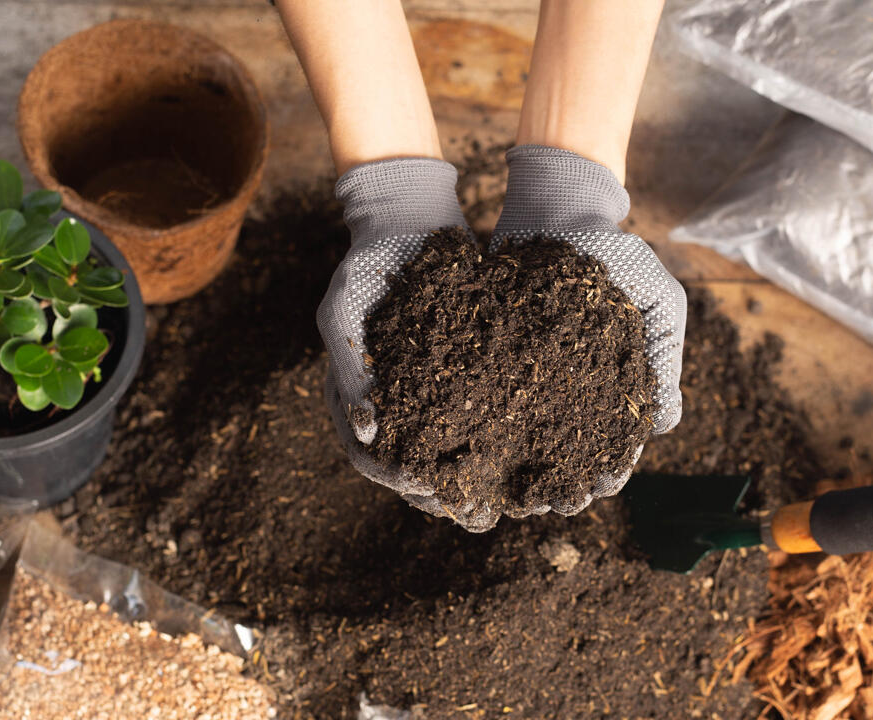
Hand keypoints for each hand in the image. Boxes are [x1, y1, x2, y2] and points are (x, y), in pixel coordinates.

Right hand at [319, 158, 499, 530]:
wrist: (404, 222)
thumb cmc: (363, 266)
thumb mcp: (342, 309)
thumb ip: (347, 369)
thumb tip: (369, 435)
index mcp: (358, 399)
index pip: (374, 459)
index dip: (401, 482)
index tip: (432, 496)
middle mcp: (393, 405)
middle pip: (416, 469)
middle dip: (447, 497)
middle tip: (482, 515)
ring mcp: (427, 393)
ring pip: (450, 452)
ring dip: (477, 482)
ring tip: (512, 501)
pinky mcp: (463, 377)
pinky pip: (480, 420)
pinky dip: (499, 442)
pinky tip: (530, 455)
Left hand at [491, 144, 686, 506]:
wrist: (557, 207)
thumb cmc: (615, 254)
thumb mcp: (657, 298)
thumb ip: (665, 356)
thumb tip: (667, 423)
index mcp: (610, 388)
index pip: (611, 447)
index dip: (606, 472)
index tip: (599, 488)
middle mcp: (564, 393)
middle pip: (559, 456)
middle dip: (554, 487)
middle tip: (547, 504)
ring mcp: (522, 381)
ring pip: (515, 443)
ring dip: (510, 474)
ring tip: (503, 497)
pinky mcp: (483, 363)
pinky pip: (475, 408)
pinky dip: (470, 435)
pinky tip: (463, 457)